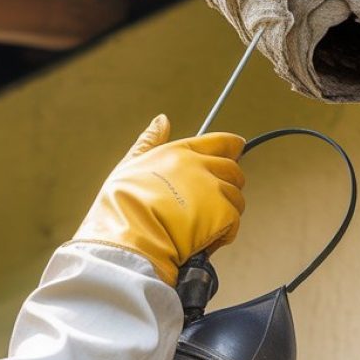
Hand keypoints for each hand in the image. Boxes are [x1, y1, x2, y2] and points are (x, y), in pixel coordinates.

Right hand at [69, 115, 245, 284]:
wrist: (129, 238)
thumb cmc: (122, 206)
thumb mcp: (130, 165)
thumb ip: (149, 141)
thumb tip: (162, 120)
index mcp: (180, 152)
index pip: (219, 141)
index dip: (231, 146)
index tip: (237, 150)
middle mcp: (200, 166)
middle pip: (233, 170)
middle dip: (228, 184)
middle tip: (211, 202)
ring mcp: (214, 190)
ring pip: (236, 198)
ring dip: (225, 211)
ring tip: (202, 224)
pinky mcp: (223, 214)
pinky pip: (234, 222)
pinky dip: (223, 234)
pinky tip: (204, 239)